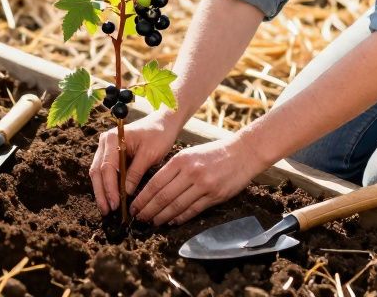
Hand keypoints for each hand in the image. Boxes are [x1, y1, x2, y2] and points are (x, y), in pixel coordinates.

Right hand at [90, 110, 183, 213]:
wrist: (163, 122)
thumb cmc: (158, 135)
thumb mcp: (149, 154)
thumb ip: (135, 173)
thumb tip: (126, 193)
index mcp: (112, 138)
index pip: (106, 168)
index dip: (109, 188)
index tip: (116, 204)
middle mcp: (105, 142)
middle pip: (97, 171)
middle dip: (102, 193)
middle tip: (107, 211)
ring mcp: (106, 147)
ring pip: (98, 172)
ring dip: (102, 191)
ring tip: (107, 208)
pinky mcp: (111, 153)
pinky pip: (105, 171)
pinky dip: (107, 184)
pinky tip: (111, 197)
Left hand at [129, 134, 267, 225]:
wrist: (243, 153)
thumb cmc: (214, 153)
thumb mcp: (190, 154)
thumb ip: (173, 169)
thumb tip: (154, 188)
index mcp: (181, 160)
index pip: (155, 183)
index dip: (143, 198)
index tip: (134, 207)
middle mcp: (191, 172)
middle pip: (163, 197)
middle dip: (148, 210)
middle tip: (139, 218)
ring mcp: (203, 185)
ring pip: (176, 206)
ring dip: (162, 217)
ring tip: (153, 222)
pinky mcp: (215, 196)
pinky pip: (193, 210)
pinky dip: (180, 217)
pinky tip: (172, 221)